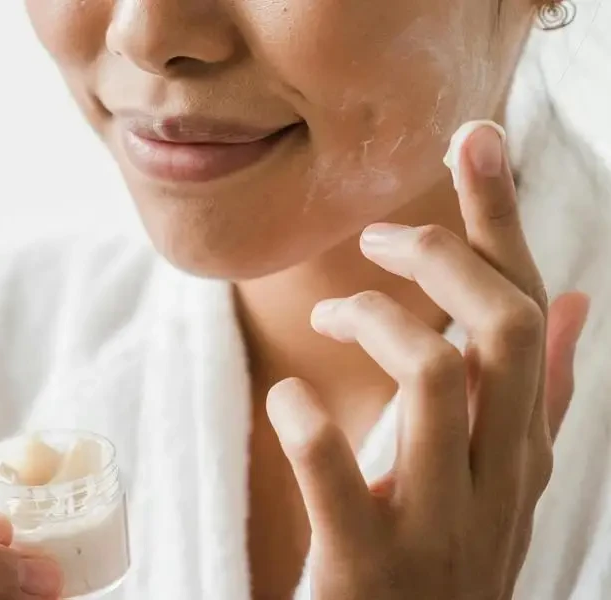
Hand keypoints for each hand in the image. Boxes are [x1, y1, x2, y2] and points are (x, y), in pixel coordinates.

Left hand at [268, 124, 590, 598]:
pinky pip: (339, 480)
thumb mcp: (502, 474)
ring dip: (377, 322)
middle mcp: (494, 478)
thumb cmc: (446, 557)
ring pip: (437, 383)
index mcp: (519, 446)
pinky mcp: (368, 568)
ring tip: (329, 314)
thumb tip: (573, 303)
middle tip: (380, 234)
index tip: (475, 137)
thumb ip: (534, 395)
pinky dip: (309, 424)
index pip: (528, 311)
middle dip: (445, 254)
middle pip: (502, 331)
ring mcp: (438, 526)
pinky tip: (289, 395)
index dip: (501, 220)